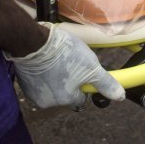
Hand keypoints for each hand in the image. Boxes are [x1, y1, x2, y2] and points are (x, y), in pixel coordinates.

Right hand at [7, 22, 124, 108]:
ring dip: (57, 76)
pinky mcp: (24, 83)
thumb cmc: (64, 54)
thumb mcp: (92, 68)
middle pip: (66, 92)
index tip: (84, 71)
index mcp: (65, 99)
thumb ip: (105, 84)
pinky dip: (43, 73)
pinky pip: (39, 81)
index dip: (85, 83)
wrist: (35, 42)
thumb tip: (120, 96)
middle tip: (71, 62)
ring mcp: (34, 93)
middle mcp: (47, 101)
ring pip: (52, 86)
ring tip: (59, 59)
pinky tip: (47, 61)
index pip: (81, 97)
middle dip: (70, 79)